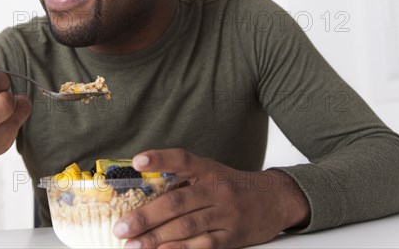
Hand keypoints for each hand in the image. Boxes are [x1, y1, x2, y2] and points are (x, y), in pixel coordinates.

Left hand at [114, 149, 309, 248]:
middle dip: (146, 216)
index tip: (137, 162)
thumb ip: (182, 179)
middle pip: (177, 201)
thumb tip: (142, 193)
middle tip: (122, 228)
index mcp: (207, 169)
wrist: (275, 199)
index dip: (159, 159)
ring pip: (187, 226)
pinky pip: (205, 245)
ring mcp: (226, 213)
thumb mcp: (210, 172)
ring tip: (133, 245)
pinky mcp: (233, 236)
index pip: (181, 159)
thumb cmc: (232, 185)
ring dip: (157, 238)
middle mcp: (216, 188)